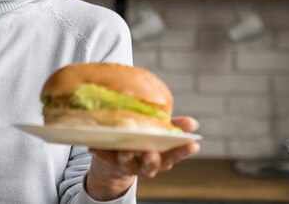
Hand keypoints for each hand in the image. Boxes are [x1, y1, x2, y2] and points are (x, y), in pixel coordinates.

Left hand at [86, 117, 200, 199]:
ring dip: (127, 157)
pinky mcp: (107, 161)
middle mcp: (144, 165)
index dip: (183, 151)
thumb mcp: (159, 133)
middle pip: (151, 165)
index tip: (193, 144)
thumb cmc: (142, 140)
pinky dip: (100, 152)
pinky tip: (95, 146)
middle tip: (152, 152)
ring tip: (126, 150)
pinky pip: (102, 157)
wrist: (114, 157)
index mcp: (160, 158)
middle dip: (152, 160)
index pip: (175, 155)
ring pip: (128, 163)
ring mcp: (126, 164)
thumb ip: (174, 128)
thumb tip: (193, 123)